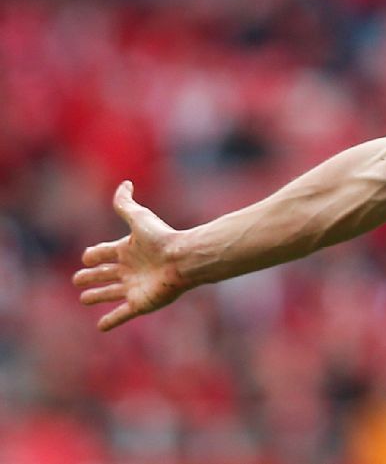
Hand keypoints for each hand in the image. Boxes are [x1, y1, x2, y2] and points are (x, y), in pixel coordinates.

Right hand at [73, 181, 190, 330]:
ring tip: (84, 298)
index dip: (93, 255)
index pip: (103, 253)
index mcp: (127, 250)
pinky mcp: (140, 303)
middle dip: (90, 276)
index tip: (88, 256)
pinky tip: (100, 326)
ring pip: (109, 293)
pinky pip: (122, 314)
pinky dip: (111, 321)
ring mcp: (133, 287)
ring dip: (97, 296)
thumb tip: (125, 183)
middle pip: (104, 274)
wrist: (183, 259)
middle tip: (78, 279)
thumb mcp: (139, 218)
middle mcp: (129, 269)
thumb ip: (126, 204)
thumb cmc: (161, 238)